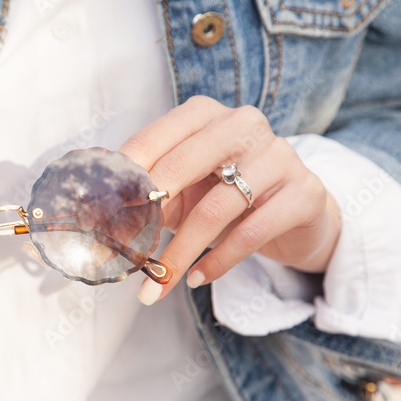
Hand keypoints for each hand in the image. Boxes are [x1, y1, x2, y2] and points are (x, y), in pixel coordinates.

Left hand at [119, 96, 342, 303]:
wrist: (295, 212)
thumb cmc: (225, 197)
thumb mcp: (181, 192)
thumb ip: (147, 200)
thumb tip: (101, 229)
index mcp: (203, 115)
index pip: (152, 140)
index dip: (123, 179)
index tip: (96, 216)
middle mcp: (242, 125)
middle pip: (181, 167)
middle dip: (146, 214)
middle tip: (122, 252)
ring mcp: (278, 156)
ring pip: (215, 209)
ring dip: (179, 254)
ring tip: (156, 286)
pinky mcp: (304, 193)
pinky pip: (252, 232)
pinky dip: (218, 261)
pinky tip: (197, 278)